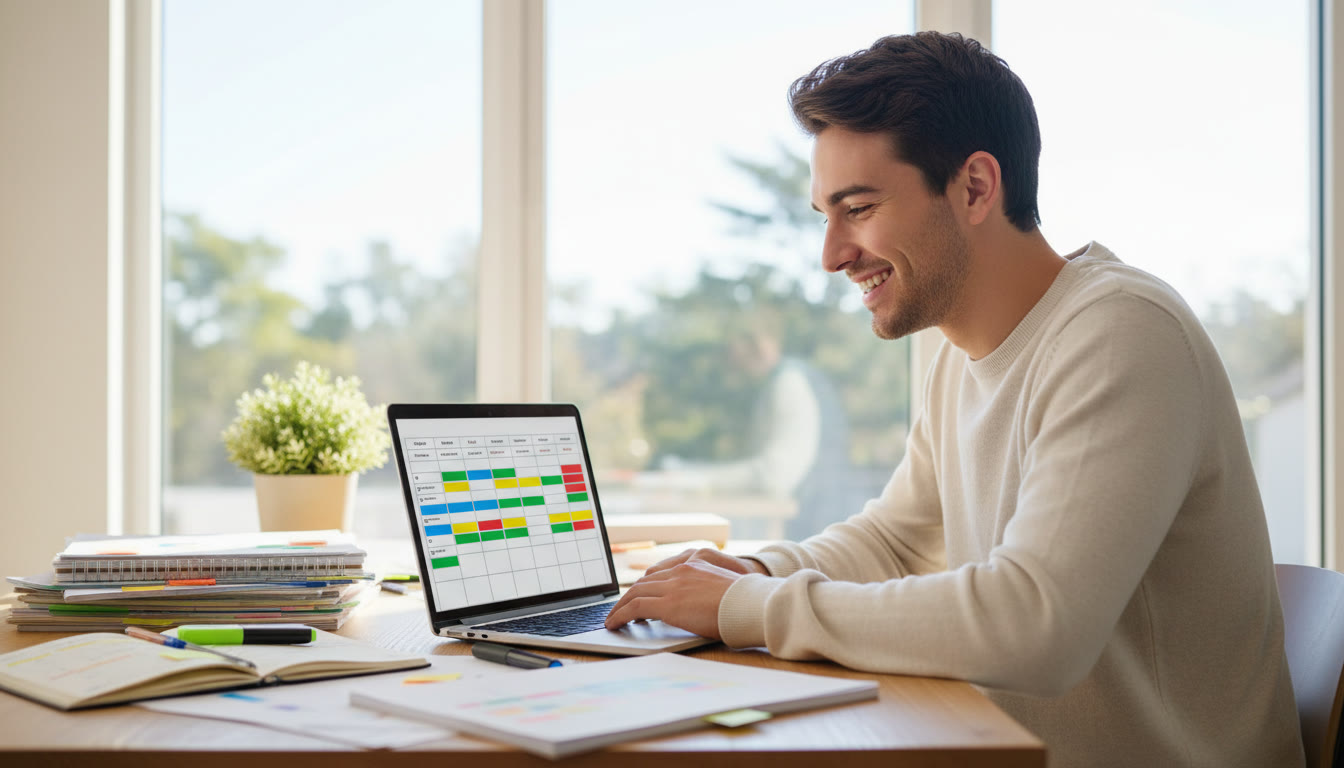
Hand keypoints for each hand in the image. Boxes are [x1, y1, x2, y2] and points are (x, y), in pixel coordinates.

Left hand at [604, 550, 766, 638]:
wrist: (752, 603)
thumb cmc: (748, 601)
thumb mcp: (726, 586)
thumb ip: (708, 589)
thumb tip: (702, 604)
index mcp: (696, 562)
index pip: (661, 571)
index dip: (646, 585)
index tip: (639, 595)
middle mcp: (682, 569)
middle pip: (645, 581)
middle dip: (629, 596)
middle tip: (619, 609)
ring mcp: (674, 585)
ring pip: (635, 593)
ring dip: (620, 607)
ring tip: (612, 619)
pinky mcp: (669, 604)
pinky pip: (635, 607)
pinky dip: (620, 615)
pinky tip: (615, 624)